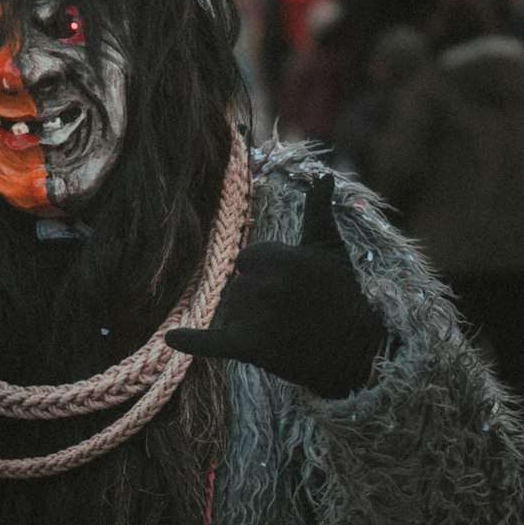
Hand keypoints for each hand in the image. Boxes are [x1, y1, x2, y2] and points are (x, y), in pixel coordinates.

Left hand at [166, 174, 383, 398]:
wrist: (353, 349)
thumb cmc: (341, 293)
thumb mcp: (330, 247)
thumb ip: (318, 210)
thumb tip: (322, 175)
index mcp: (279, 257)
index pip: (247, 260)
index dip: (267, 273)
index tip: (294, 286)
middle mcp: (264, 285)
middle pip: (238, 286)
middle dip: (259, 297)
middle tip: (293, 311)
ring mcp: (254, 317)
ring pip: (231, 311)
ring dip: (250, 320)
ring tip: (285, 329)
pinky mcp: (248, 347)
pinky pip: (210, 342)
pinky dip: (190, 341)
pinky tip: (170, 339)